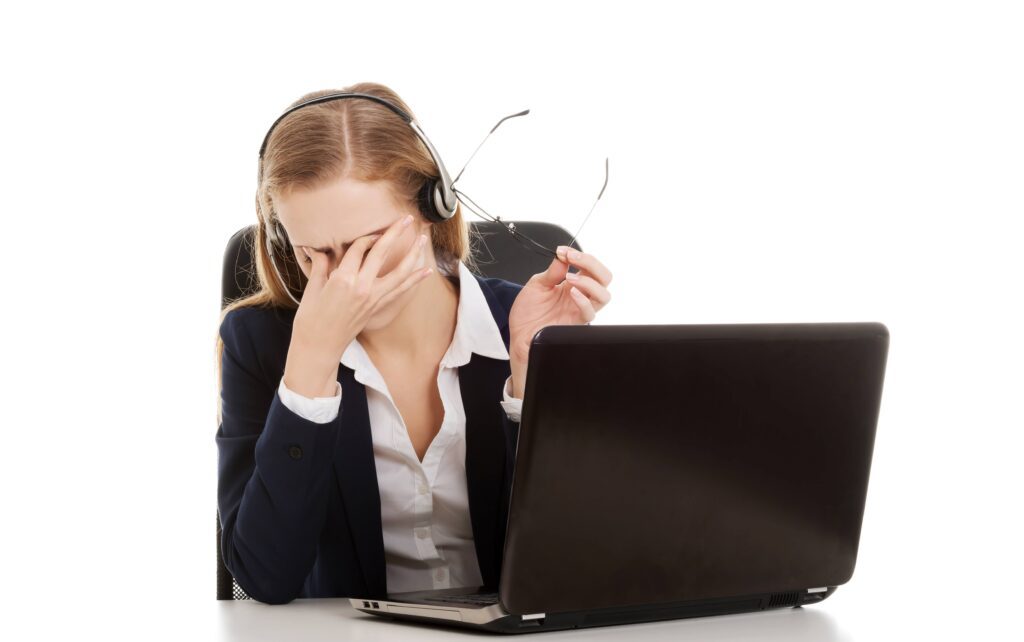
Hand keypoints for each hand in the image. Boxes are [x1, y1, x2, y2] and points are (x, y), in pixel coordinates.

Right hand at [284, 214, 432, 394]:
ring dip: (413, 255)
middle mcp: (362, 287)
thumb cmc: (311, 319)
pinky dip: (414, 280)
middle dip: (395, 233)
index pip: (359, 249)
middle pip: (382, 253)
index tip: (373, 228)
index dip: (366, 236)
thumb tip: (319, 249)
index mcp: (343, 279)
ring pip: (399, 273)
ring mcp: (373, 298)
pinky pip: (401, 291)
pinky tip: (426, 270)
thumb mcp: (312, 288)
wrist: (320, 347)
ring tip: (424, 240)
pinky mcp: (377, 308)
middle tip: (407, 219)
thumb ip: (321, 265)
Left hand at [507, 245, 611, 397]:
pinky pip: (590, 313)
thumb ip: (553, 271)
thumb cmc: (528, 313)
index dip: (581, 255)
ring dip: (589, 282)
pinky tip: (572, 293)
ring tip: (570, 278)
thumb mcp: (537, 284)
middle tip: (573, 259)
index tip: (563, 251)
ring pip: (604, 295)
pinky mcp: (576, 323)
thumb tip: (564, 256)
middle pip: (604, 278)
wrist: (519, 335)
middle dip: (592, 263)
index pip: (590, 266)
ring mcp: (579, 309)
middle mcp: (581, 296)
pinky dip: (584, 300)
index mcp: (573, 283)